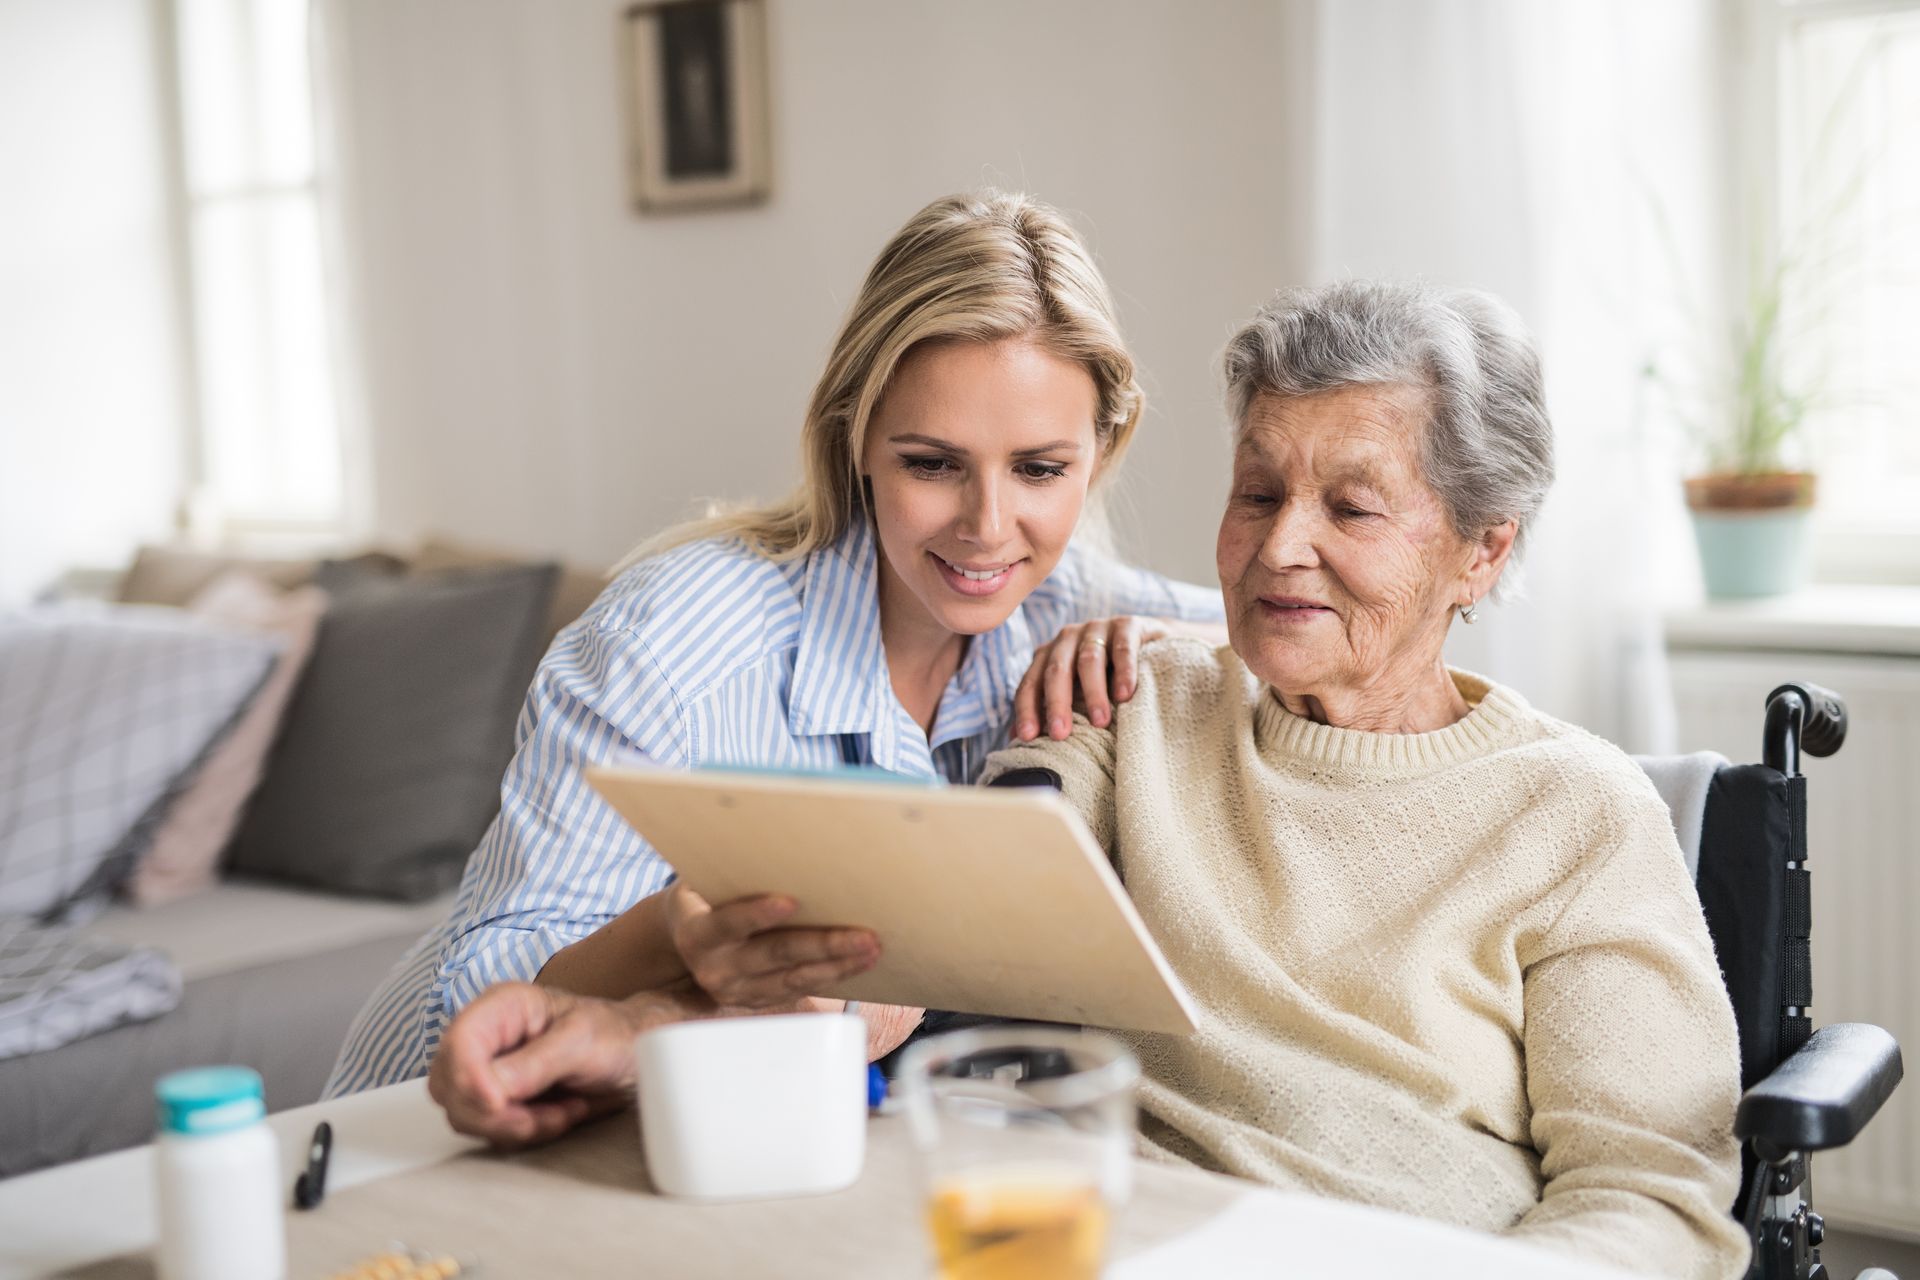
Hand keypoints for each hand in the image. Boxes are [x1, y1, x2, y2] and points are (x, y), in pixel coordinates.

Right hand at [428, 982, 660, 1146]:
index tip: (498, 1103)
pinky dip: (523, 1133)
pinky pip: (488, 1130)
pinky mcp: (499, 1100)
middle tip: (539, 1114)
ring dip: (514, 1125)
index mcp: (503, 1007)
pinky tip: (558, 1116)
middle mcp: (487, 1038)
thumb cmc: (614, 1034)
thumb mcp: (581, 1042)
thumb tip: (491, 1089)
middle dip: (494, 1111)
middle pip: (450, 1087)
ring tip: (562, 1111)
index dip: (469, 1079)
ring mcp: (489, 1071)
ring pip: (465, 1114)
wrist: (635, 1056)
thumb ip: (536, 1063)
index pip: (458, 1043)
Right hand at [664, 882, 879, 1008]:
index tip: (791, 902)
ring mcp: (738, 990)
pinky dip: (833, 975)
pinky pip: (800, 990)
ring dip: (838, 965)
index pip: (729, 923)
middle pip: (775, 954)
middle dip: (823, 944)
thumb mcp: (703, 882)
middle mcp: (716, 968)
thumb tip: (780, 839)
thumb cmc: (705, 898)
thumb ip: (732, 869)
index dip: (758, 914)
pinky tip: (859, 962)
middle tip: (863, 935)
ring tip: (871, 949)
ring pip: (795, 979)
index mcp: (697, 933)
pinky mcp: (758, 1001)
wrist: (687, 942)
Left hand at [1014, 615, 1169, 740]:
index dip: (1027, 709)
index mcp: (1049, 656)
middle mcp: (1067, 639)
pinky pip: (1122, 648)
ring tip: (1100, 722)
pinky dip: (1123, 671)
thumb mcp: (1078, 692)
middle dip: (1056, 703)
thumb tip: (1018, 740)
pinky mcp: (1127, 625)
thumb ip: (1053, 710)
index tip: (1027, 738)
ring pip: (1089, 660)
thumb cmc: (1107, 677)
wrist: (1152, 645)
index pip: (1031, 683)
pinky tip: (1126, 695)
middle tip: (1060, 735)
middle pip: (1056, 671)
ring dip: (1093, 692)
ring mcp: (1097, 628)